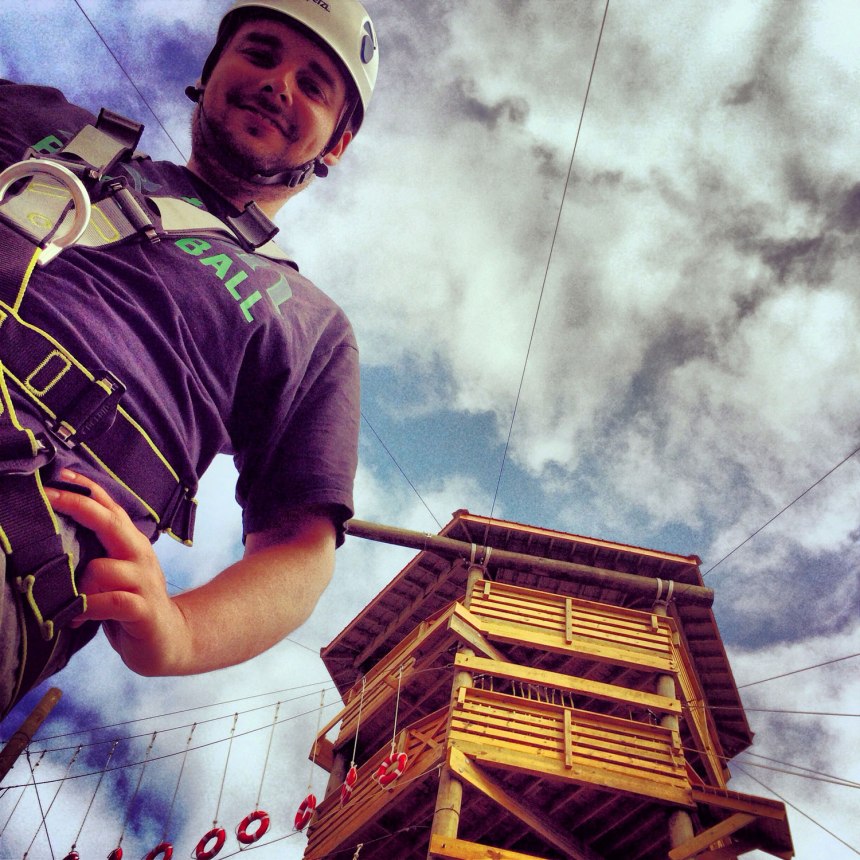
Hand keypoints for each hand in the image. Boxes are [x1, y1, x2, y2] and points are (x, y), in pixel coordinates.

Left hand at [45, 469, 190, 675]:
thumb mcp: (116, 574)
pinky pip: (111, 600)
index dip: (87, 490)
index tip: (59, 474)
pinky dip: (89, 609)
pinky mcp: (143, 609)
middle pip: (110, 522)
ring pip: (101, 568)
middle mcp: (140, 556)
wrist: (171, 639)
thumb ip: (97, 554)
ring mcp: (144, 581)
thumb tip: (55, 536)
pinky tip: (78, 619)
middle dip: (77, 505)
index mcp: (132, 545)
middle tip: (46, 496)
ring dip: (79, 586)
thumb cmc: (132, 606)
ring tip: (72, 606)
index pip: (110, 509)